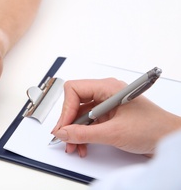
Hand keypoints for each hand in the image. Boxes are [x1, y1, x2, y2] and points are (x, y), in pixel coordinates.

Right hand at [52, 79, 180, 156]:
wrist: (171, 140)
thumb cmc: (153, 129)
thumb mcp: (114, 133)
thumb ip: (85, 133)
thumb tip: (63, 132)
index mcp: (108, 87)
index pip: (74, 90)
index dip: (66, 108)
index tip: (64, 126)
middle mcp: (106, 93)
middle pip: (75, 102)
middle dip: (68, 122)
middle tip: (64, 137)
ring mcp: (107, 105)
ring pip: (80, 114)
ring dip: (75, 131)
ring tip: (73, 146)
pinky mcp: (109, 116)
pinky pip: (89, 122)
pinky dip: (83, 134)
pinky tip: (83, 146)